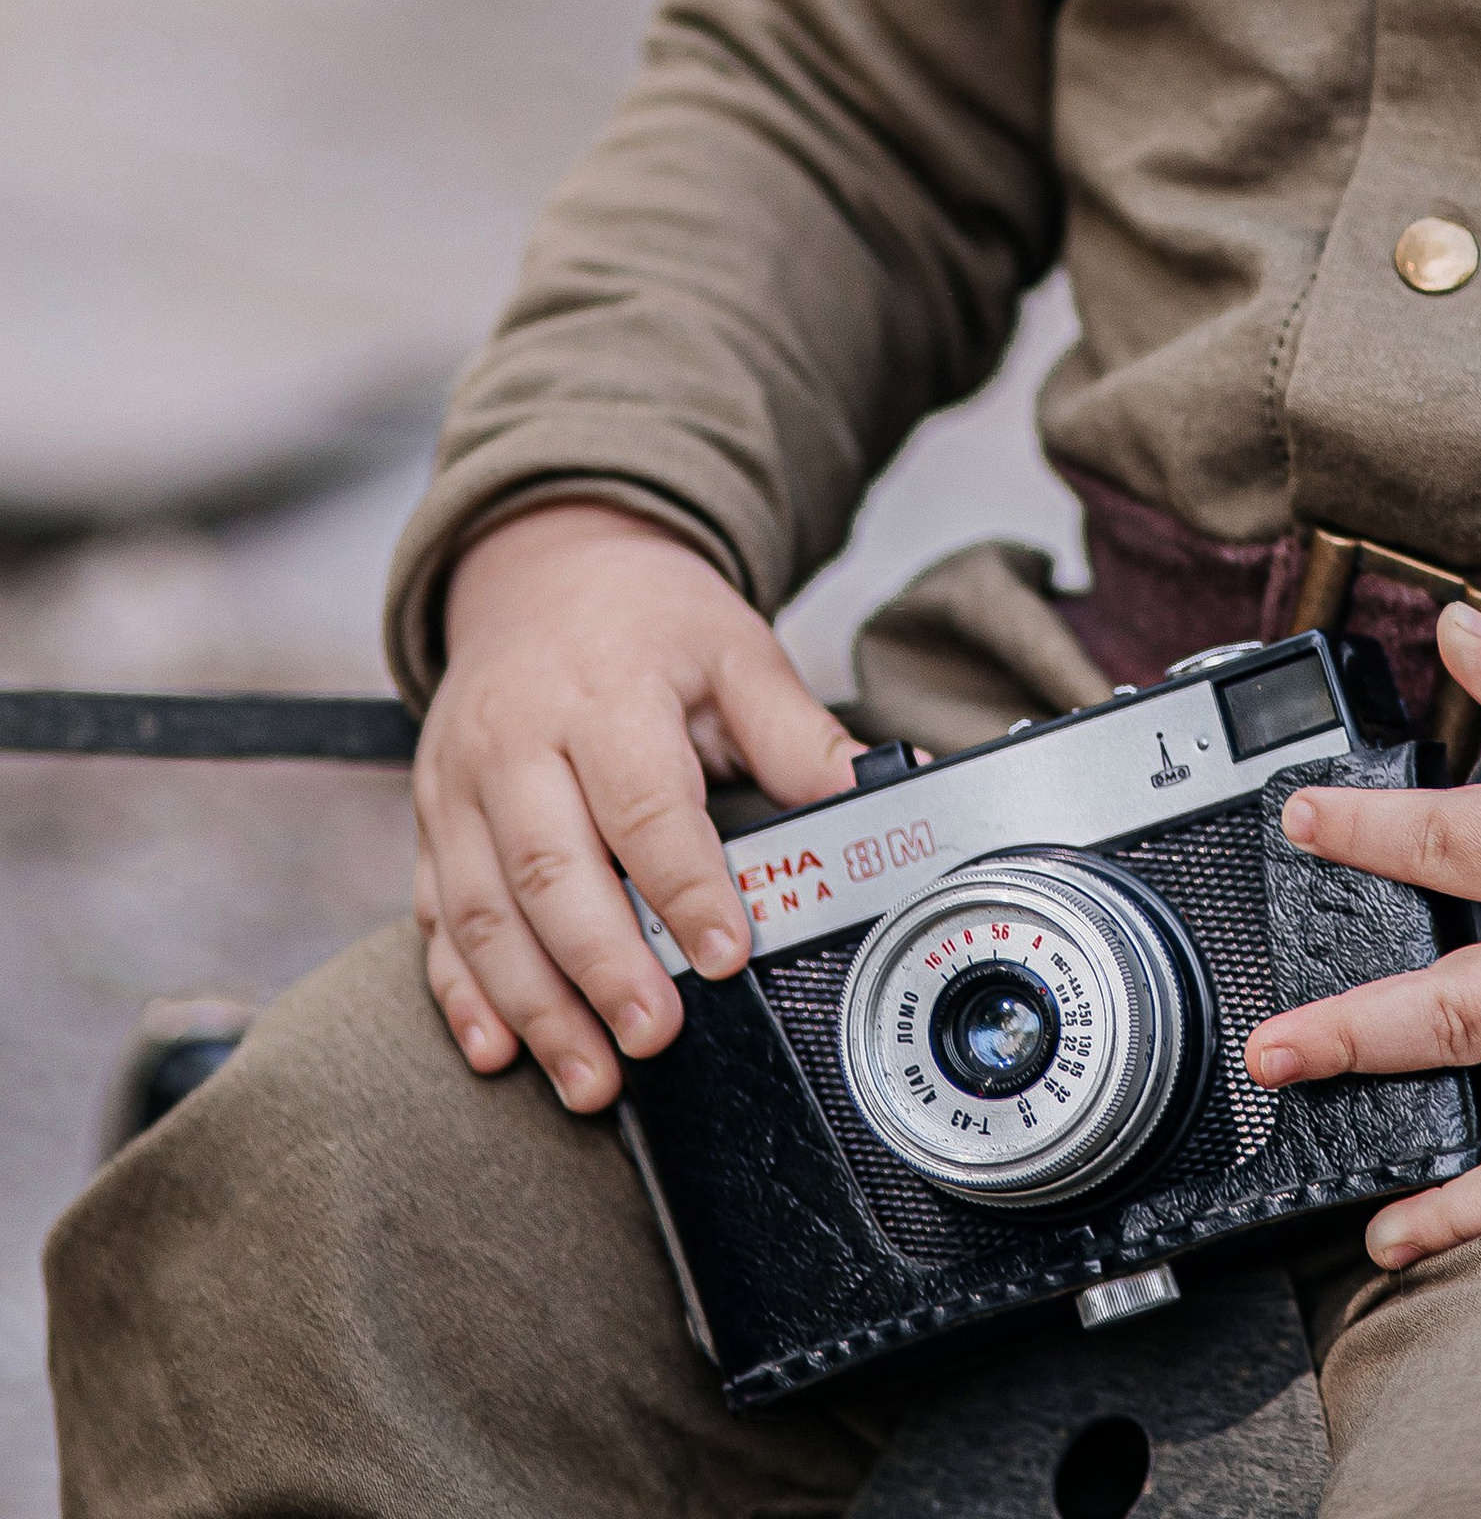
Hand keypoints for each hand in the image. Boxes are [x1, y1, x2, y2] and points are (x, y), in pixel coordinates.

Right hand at [412, 499, 857, 1113]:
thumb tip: (885, 791)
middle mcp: (517, 738)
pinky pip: (435, 917)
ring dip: (534, 1004)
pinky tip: (496, 1049)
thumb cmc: (648, 620)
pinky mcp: (431, 821)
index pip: (642, 801)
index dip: (685, 885)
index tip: (727, 952)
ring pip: (484, 909)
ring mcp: (459, 783)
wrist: (541, 568)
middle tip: (655, 1037)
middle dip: (601, 966)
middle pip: (550, 867)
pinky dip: (461, 992)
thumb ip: (798, 736)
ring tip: (590, 1076)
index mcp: (603, 690)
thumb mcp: (735, 653)